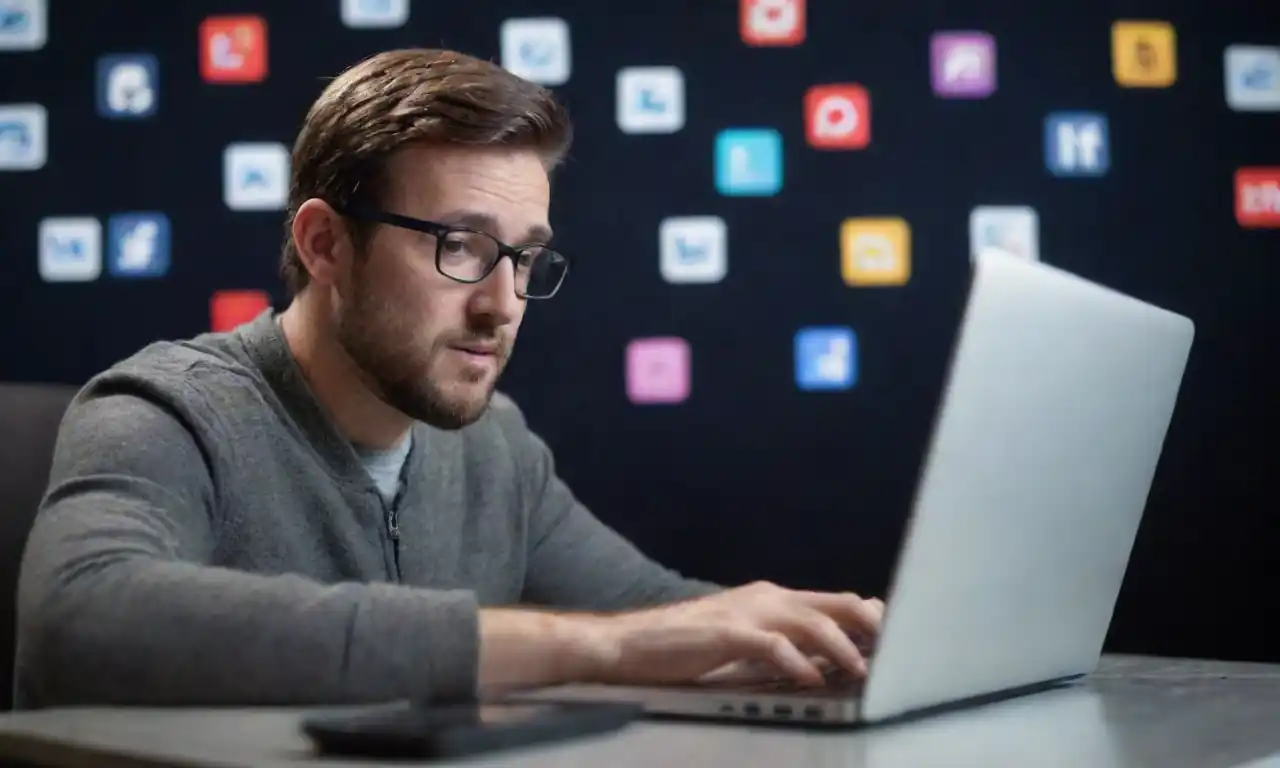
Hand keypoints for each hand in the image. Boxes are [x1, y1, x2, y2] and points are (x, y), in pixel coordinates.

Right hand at [588, 581, 883, 687]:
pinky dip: (797, 662)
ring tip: (864, 671)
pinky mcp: (726, 633)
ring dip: (843, 648)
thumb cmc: (688, 646)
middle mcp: (766, 598)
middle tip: (900, 652)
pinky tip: (812, 679)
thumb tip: (827, 660)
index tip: (901, 641)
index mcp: (772, 599)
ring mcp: (746, 612)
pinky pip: (771, 645)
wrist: (631, 644)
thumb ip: (783, 644)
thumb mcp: (744, 642)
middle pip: (835, 604)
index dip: (872, 618)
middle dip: (872, 627)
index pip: (836, 601)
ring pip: (812, 622)